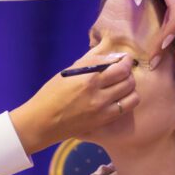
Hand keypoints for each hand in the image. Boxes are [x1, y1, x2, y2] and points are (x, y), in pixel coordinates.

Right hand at [9, 48, 136, 153]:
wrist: (43, 121)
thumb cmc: (51, 93)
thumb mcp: (69, 71)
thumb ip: (92, 60)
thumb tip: (112, 53)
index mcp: (88, 77)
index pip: (119, 66)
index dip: (125, 60)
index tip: (124, 59)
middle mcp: (98, 93)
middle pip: (128, 78)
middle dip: (129, 72)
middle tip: (123, 71)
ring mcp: (102, 108)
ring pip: (131, 93)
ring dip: (130, 86)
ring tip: (122, 84)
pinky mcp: (104, 120)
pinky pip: (127, 108)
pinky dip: (128, 100)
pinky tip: (120, 97)